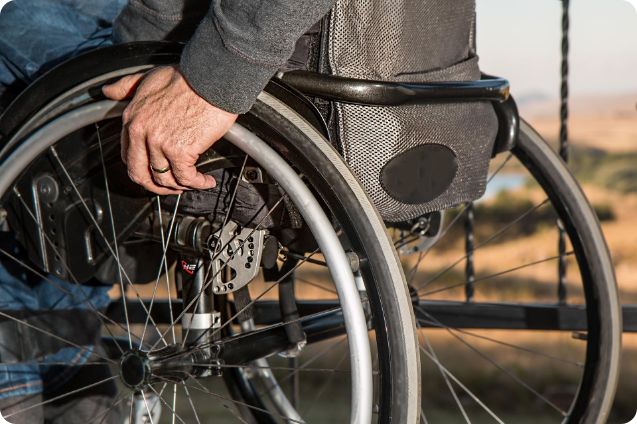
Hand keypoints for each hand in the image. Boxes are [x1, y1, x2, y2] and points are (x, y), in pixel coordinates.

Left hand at [102, 65, 237, 194]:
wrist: (211, 78)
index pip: (129, 156)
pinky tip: (206, 180)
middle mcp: (141, 133)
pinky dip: (198, 183)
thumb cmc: (187, 77)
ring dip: (181, 187)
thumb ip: (127, 86)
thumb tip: (108, 92)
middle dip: (157, 187)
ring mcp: (160, 143)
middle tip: (172, 187)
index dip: (143, 169)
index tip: (157, 171)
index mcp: (132, 118)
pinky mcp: (180, 151)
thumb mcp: (148, 77)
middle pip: (141, 175)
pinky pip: (186, 178)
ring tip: (194, 183)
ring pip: (165, 180)